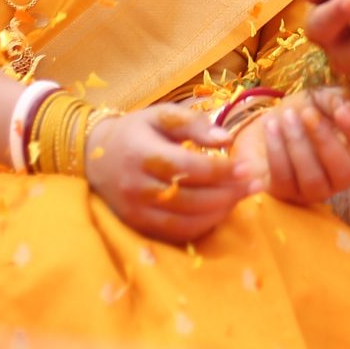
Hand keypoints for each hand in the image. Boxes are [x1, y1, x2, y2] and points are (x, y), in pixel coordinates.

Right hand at [86, 103, 248, 243]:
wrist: (95, 156)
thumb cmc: (135, 131)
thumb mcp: (161, 115)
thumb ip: (193, 123)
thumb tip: (226, 139)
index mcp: (142, 153)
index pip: (187, 167)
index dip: (221, 170)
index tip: (248, 166)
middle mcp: (137, 186)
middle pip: (189, 198)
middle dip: (227, 193)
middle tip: (254, 185)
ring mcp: (136, 210)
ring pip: (184, 221)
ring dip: (219, 212)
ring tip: (242, 196)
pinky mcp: (138, 226)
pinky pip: (176, 234)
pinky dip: (203, 225)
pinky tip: (220, 211)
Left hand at [232, 86, 349, 205]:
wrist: (268, 124)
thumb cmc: (301, 112)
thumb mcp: (320, 99)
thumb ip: (335, 99)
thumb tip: (345, 107)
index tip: (341, 111)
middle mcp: (338, 179)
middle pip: (345, 173)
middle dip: (325, 141)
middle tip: (307, 113)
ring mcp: (313, 190)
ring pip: (313, 179)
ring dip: (298, 144)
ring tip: (286, 116)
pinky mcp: (285, 193)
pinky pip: (284, 179)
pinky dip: (276, 151)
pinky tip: (271, 127)